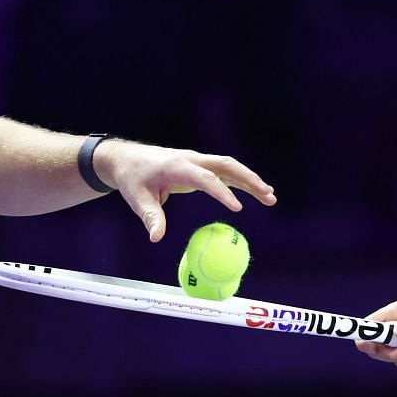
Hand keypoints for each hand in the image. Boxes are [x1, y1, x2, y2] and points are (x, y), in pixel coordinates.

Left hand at [93, 141, 275, 242]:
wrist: (126, 159)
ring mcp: (197, 161)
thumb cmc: (132, 179)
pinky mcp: (199, 166)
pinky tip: (256, 192)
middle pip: (226, 165)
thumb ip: (151, 217)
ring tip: (270, 197)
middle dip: (249, 180)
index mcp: (177, 167)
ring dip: (250, 180)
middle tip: (268, 196)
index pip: (205, 179)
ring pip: (229, 167)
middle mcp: (191, 160)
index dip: (222, 193)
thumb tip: (157, 238)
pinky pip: (224, 171)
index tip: (238, 208)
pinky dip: (241, 180)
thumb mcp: (137, 199)